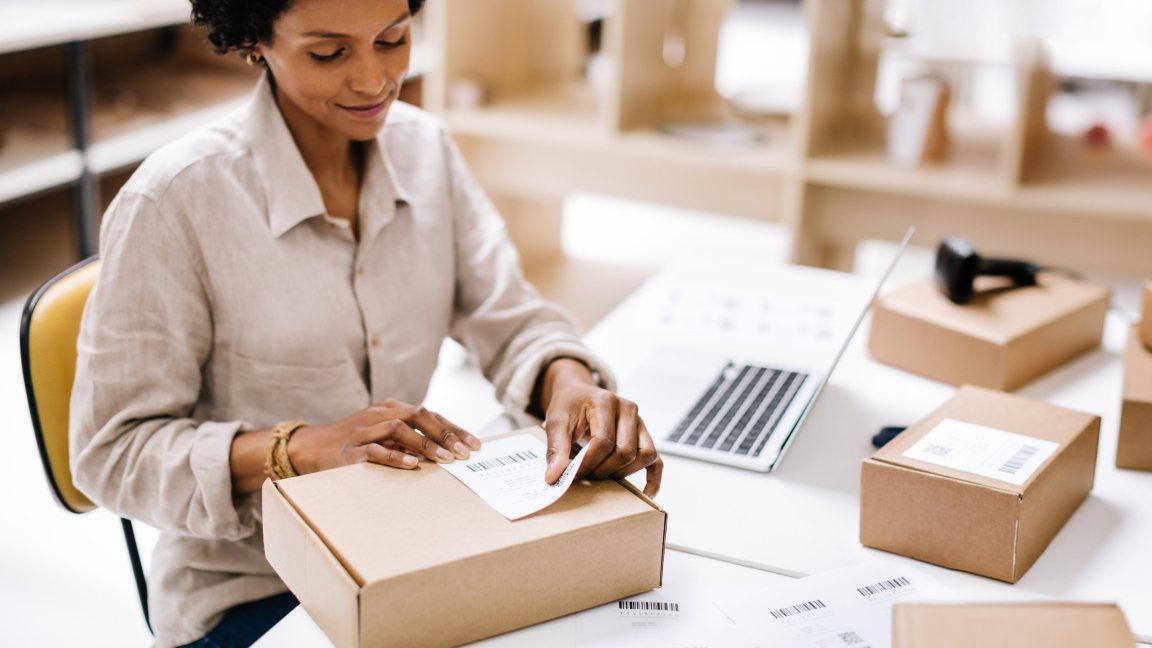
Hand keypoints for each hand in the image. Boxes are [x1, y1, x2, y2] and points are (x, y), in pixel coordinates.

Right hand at [288, 399, 481, 473]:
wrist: (309, 448)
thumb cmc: (353, 444)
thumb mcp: (381, 434)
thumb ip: (408, 438)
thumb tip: (446, 450)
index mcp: (389, 408)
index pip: (428, 414)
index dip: (453, 428)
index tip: (474, 443)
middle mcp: (377, 415)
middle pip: (418, 416)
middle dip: (445, 434)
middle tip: (465, 452)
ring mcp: (362, 431)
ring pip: (398, 429)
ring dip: (425, 444)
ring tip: (446, 459)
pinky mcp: (349, 451)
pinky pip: (374, 451)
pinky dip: (395, 456)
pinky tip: (413, 465)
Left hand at [539, 361, 662, 496]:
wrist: (578, 394)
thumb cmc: (568, 407)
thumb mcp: (556, 422)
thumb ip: (556, 449)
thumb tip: (554, 477)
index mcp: (605, 402)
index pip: (604, 441)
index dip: (588, 463)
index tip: (573, 474)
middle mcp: (628, 409)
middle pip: (625, 451)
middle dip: (604, 470)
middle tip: (586, 475)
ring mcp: (640, 422)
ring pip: (645, 455)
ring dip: (623, 473)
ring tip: (603, 476)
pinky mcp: (644, 435)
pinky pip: (657, 460)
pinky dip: (653, 479)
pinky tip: (645, 494)